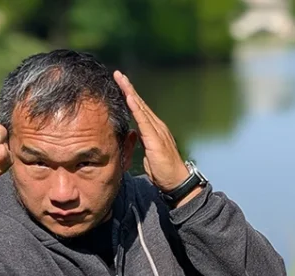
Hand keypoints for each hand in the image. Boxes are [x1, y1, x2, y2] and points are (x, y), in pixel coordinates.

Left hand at [114, 71, 191, 191]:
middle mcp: (157, 126)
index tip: (120, 84)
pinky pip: (143, 120)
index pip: (140, 110)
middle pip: (140, 104)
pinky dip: (136, 107)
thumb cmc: (163, 172)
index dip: (130, 96)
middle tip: (118, 74)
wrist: (176, 182)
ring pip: (141, 107)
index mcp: (154, 130)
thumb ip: (142, 144)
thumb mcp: (148, 155)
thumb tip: (135, 138)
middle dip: (128, 88)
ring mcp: (157, 131)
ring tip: (121, 80)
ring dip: (130, 93)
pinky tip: (129, 97)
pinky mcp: (155, 138)